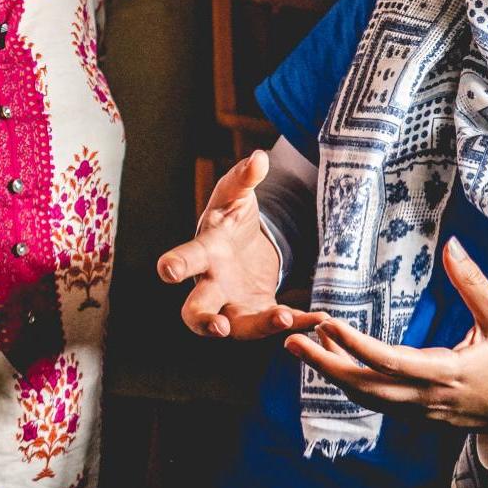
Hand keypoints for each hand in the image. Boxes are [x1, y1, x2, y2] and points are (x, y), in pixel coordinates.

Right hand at [156, 148, 321, 337]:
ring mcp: (234, 304)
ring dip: (260, 326)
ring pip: (238, 327)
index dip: (174, 265)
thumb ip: (244, 179)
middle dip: (204, 322)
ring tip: (286, 319)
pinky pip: (274, 323)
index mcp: (204, 252)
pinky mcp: (259, 312)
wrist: (245, 246)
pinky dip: (297, 322)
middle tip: (218, 328)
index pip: (185, 259)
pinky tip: (320, 318)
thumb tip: (259, 159)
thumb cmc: (230, 219)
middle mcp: (211, 284)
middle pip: (196, 311)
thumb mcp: (236, 195)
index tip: (167, 271)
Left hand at [286, 236, 487, 434]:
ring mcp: (419, 411)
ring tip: (305, 345)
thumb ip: (474, 283)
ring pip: (365, 398)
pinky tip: (335, 358)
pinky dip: (350, 381)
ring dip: (333, 373)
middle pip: (364, 387)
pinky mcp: (416, 414)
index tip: (327, 324)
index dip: (356, 345)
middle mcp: (425, 398)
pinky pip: (375, 400)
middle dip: (324, 366)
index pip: (390, 361)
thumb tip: (452, 245)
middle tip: (290, 341)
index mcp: (445, 373)